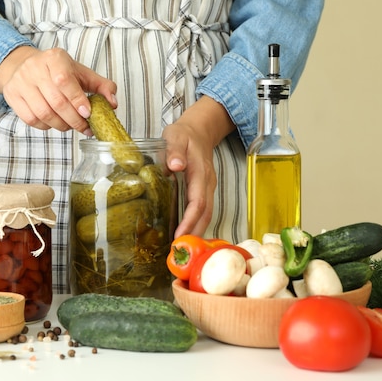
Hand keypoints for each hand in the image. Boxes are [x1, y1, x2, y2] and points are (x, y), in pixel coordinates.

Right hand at [0, 46, 116, 133]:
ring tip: (71, 125)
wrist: (25, 66)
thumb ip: (102, 86)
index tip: (88, 113)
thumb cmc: (58, 71)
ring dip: (61, 125)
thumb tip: (113, 103)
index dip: (77, 100)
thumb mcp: (81, 73)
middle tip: (84, 127)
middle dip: (74, 119)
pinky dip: (46, 126)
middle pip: (56, 102)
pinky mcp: (12, 96)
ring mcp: (21, 82)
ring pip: (43, 113)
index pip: (64, 81)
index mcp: (54, 58)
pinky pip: (31, 119)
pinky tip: (54, 123)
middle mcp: (35, 68)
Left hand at [162, 96, 235, 236]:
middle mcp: (207, 183)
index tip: (179, 235)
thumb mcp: (175, 136)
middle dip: (194, 234)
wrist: (200, 129)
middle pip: (205, 214)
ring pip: (206, 215)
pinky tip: (186, 235)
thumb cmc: (184, 134)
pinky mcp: (204, 190)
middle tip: (180, 251)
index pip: (197, 202)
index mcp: (200, 172)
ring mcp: (208, 187)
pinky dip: (196, 225)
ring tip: (182, 249)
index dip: (189, 221)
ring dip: (196, 232)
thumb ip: (173, 150)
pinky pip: (203, 211)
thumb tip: (175, 166)